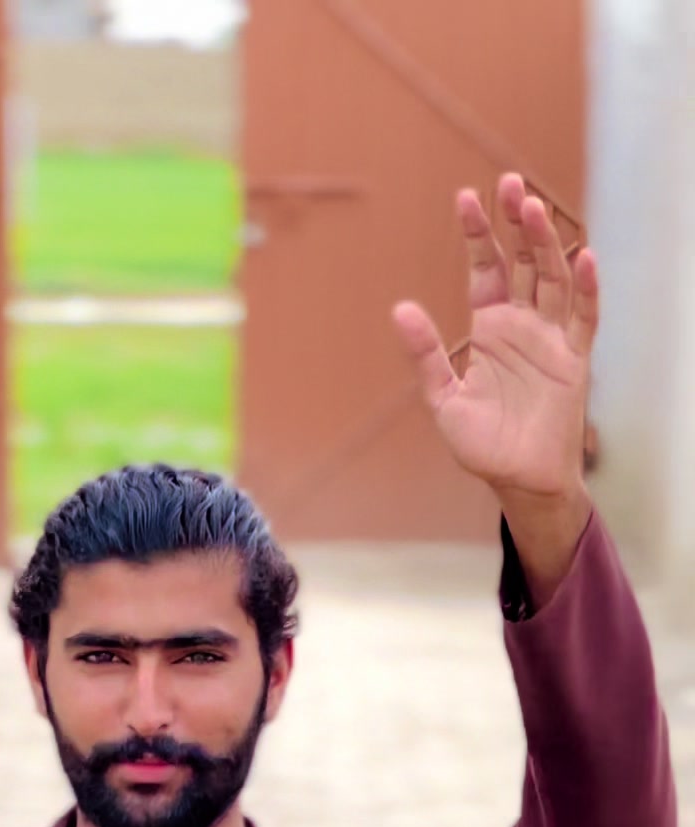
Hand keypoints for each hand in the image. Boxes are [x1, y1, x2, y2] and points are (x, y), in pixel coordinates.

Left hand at [392, 174, 597, 502]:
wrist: (518, 481)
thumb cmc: (483, 444)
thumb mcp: (443, 398)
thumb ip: (426, 354)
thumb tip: (400, 308)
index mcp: (490, 328)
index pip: (487, 269)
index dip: (478, 235)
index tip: (465, 198)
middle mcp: (523, 326)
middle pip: (524, 262)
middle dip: (516, 223)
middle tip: (509, 182)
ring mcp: (552, 340)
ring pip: (553, 279)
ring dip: (546, 243)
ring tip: (533, 207)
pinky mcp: (575, 362)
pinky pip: (585, 319)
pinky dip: (587, 289)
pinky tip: (583, 258)